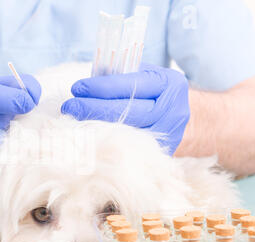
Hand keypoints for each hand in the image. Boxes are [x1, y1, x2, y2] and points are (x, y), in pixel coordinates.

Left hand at [61, 64, 189, 154]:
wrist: (186, 119)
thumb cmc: (156, 92)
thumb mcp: (146, 75)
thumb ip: (121, 75)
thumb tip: (87, 82)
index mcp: (169, 85)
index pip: (130, 85)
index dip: (100, 87)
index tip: (77, 88)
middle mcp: (171, 111)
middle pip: (126, 111)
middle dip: (92, 108)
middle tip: (68, 107)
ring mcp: (166, 135)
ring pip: (124, 132)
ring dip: (94, 126)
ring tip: (73, 120)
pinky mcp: (158, 153)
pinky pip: (127, 146)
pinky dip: (105, 139)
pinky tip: (87, 134)